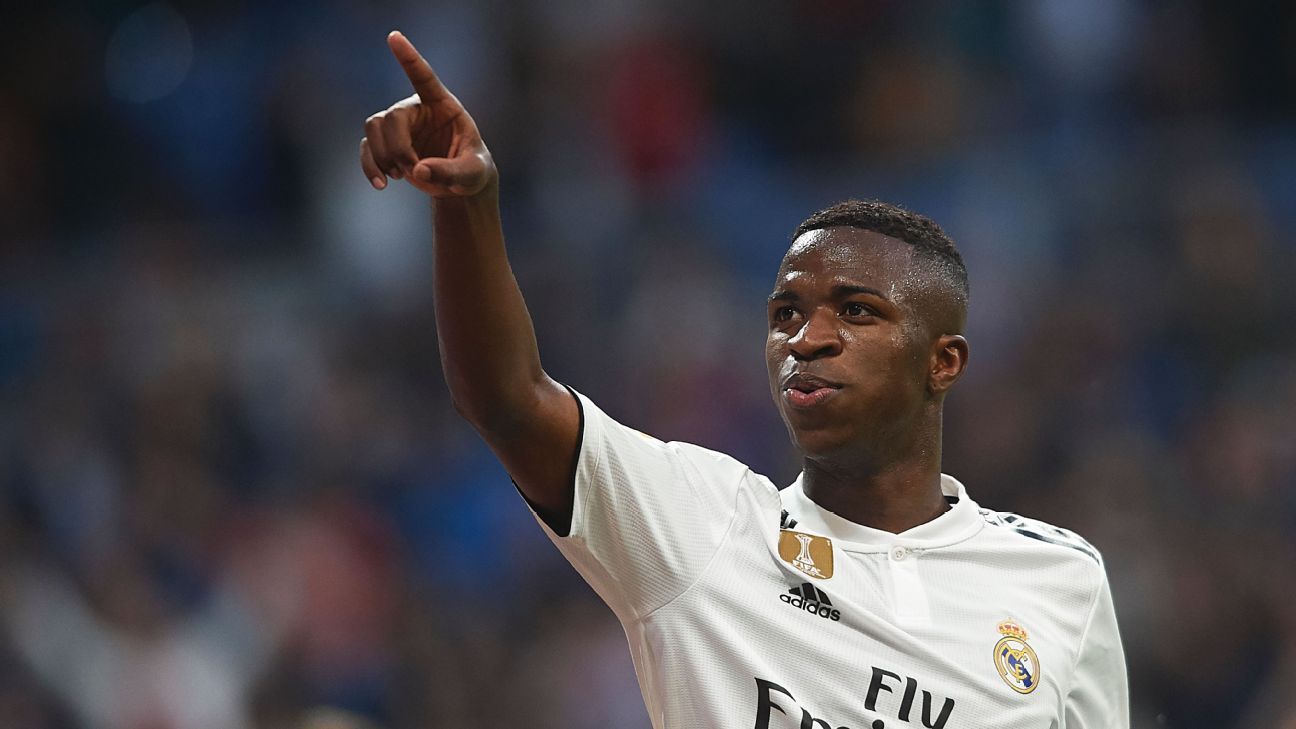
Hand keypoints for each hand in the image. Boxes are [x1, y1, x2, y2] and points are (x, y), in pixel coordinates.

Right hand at [360, 31, 496, 197]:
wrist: (460, 185)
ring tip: (401, 177)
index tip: (394, 37)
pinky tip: (381, 185)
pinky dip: (370, 166)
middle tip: (413, 172)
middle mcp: (418, 109)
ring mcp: (400, 126)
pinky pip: (367, 147)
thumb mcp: (472, 174)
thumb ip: (451, 172)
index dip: (409, 58)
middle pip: (392, 116)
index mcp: (443, 105)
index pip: (424, 77)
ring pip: (374, 127)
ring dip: (383, 156)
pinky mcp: (387, 145)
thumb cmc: (472, 171)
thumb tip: (419, 172)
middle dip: (398, 148)